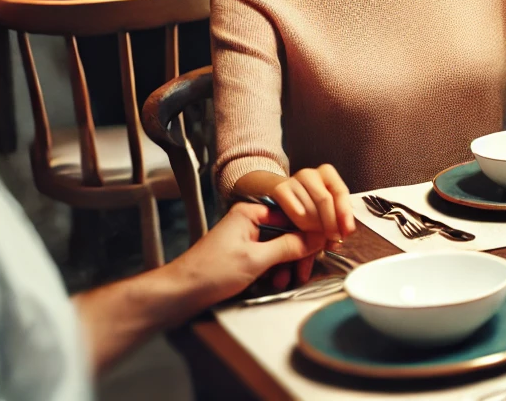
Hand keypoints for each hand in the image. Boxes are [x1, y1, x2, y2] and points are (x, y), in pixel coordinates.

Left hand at [166, 202, 325, 308]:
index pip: (292, 214)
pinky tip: (275, 281)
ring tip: (286, 280)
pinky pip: (269, 257)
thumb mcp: (256, 259)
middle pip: (288, 232)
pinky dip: (275, 270)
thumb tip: (317, 238)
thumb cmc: (210, 272)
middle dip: (298, 253)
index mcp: (250, 212)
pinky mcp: (243, 254)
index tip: (325, 243)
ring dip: (286, 265)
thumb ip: (289, 247)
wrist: (180, 292)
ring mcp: (246, 238)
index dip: (310, 230)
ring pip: (279, 247)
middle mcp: (249, 221)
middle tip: (305, 270)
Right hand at [267, 164, 355, 243]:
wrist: (275, 200)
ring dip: (315, 227)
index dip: (345, 213)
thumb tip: (342, 237)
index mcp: (327, 174)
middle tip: (332, 240)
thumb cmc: (305, 206)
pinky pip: (296, 212)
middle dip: (330, 223)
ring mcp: (293, 179)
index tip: (347, 231)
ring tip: (316, 237)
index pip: (340, 192)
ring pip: (309, 208)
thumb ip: (334, 220)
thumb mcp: (323, 210)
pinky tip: (301, 230)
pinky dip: (301, 224)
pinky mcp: (279, 189)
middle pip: (325, 200)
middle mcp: (310, 174)